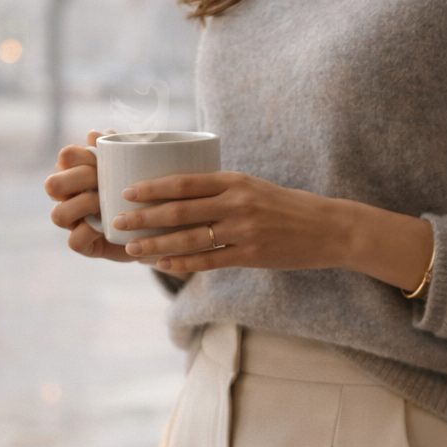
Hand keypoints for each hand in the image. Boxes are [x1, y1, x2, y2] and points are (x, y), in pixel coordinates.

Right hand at [44, 129, 136, 261]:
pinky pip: (74, 241)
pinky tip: (106, 226)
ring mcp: (74, 222)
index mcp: (78, 171)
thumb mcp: (134, 167)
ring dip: (82, 205)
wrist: (160, 228)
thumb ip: (117, 149)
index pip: (64, 157)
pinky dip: (89, 232)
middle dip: (78, 178)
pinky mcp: (83, 245)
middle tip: (101, 179)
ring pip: (58, 214)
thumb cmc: (142, 191)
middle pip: (53, 184)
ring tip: (103, 203)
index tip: (97, 156)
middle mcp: (69, 196)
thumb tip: (93, 134)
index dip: (76, 155)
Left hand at [110, 168, 347, 275]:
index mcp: (234, 181)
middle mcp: (236, 203)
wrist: (328, 228)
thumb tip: (181, 192)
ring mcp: (243, 231)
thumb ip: (221, 190)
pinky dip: (182, 263)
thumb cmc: (287, 206)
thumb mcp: (253, 187)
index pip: (184, 182)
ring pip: (189, 238)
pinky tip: (163, 265)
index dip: (152, 188)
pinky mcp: (251, 256)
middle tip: (117, 221)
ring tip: (132, 249)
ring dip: (156, 244)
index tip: (126, 192)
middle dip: (143, 217)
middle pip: (179, 210)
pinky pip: (208, 261)